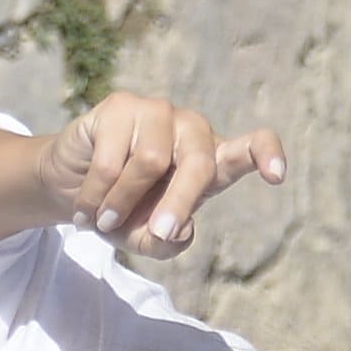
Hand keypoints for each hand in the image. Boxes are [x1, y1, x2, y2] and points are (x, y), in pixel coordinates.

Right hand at [42, 92, 285, 253]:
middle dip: (179, 203)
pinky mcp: (121, 106)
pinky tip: (84, 208)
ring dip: (122, 202)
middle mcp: (190, 131)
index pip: (250, 146)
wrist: (73, 187)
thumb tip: (181, 230)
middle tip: (160, 232)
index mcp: (210, 161)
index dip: (266, 155)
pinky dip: (96, 195)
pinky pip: (112, 158)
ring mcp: (157, 113)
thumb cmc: (123, 212)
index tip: (277, 175)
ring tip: (101, 222)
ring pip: (150, 161)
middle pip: (199, 162)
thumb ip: (166, 244)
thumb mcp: (146, 239)